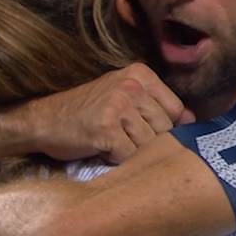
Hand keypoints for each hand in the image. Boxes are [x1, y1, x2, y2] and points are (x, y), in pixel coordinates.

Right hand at [24, 63, 194, 163]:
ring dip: (133, 152)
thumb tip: (193, 121)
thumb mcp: (123, 96)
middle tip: (124, 139)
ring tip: (113, 143)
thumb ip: (157, 104)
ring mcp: (118, 107)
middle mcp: (131, 87)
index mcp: (140, 74)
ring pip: (150, 144)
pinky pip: (130, 156)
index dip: (166, 127)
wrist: (42, 120)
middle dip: (149, 142)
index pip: (177, 109)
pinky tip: (103, 151)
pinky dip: (119, 161)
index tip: (148, 132)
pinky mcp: (106, 130)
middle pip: (165, 128)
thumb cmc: (87, 112)